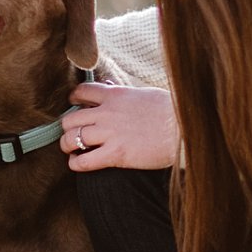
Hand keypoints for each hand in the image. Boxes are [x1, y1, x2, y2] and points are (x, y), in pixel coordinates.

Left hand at [61, 82, 178, 171]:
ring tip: (73, 151)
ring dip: (67, 146)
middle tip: (73, 134)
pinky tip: (79, 164)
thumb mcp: (144, 94)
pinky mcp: (116, 154)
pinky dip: (76, 164)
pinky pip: (83, 162)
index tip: (75, 106)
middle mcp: (108, 112)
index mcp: (115, 94)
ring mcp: (110, 133)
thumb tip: (110, 87)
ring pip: (71, 139)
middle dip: (67, 128)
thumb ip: (123, 93)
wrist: (184, 128)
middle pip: (70, 118)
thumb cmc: (170, 110)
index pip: (81, 91)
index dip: (73, 100)